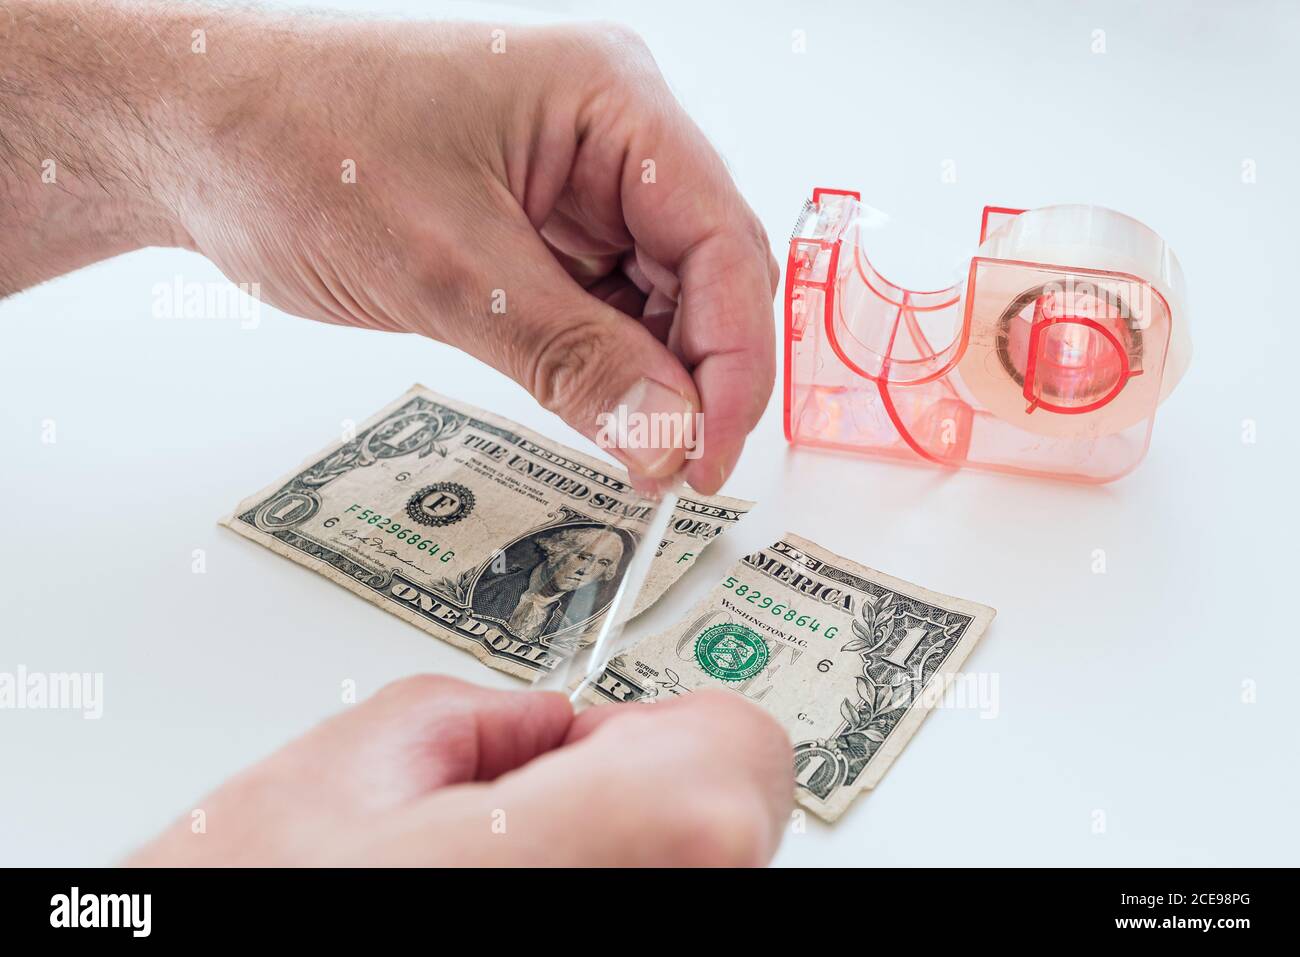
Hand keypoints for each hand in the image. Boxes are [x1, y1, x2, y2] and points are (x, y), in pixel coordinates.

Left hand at [1, 3, 777, 492]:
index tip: (710, 452)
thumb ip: (574, 358)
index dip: (734, 357)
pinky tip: (607, 415)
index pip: (720, 237)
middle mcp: (611, 133)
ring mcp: (578, 181)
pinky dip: (611, 367)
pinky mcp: (543, 227)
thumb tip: (669, 439)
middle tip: (677, 470)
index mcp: (611, 99)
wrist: (196, 134)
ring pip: (662, 296)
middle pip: (706, 269)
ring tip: (641, 455)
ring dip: (658, 379)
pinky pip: (607, 306)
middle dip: (700, 375)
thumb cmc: (298, 144)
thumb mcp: (449, 269)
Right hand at [126, 676, 791, 866]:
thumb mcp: (358, 763)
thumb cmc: (263, 899)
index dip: (665, 724)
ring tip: (497, 866)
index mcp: (645, 833)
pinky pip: (643, 906)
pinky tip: (507, 894)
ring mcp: (653, 951)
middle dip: (640, 786)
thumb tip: (530, 731)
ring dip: (617, 847)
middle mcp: (669, 915)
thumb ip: (484, 716)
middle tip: (535, 801)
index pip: (744, 744)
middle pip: (728, 816)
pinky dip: (597, 884)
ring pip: (691, 869)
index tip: (600, 736)